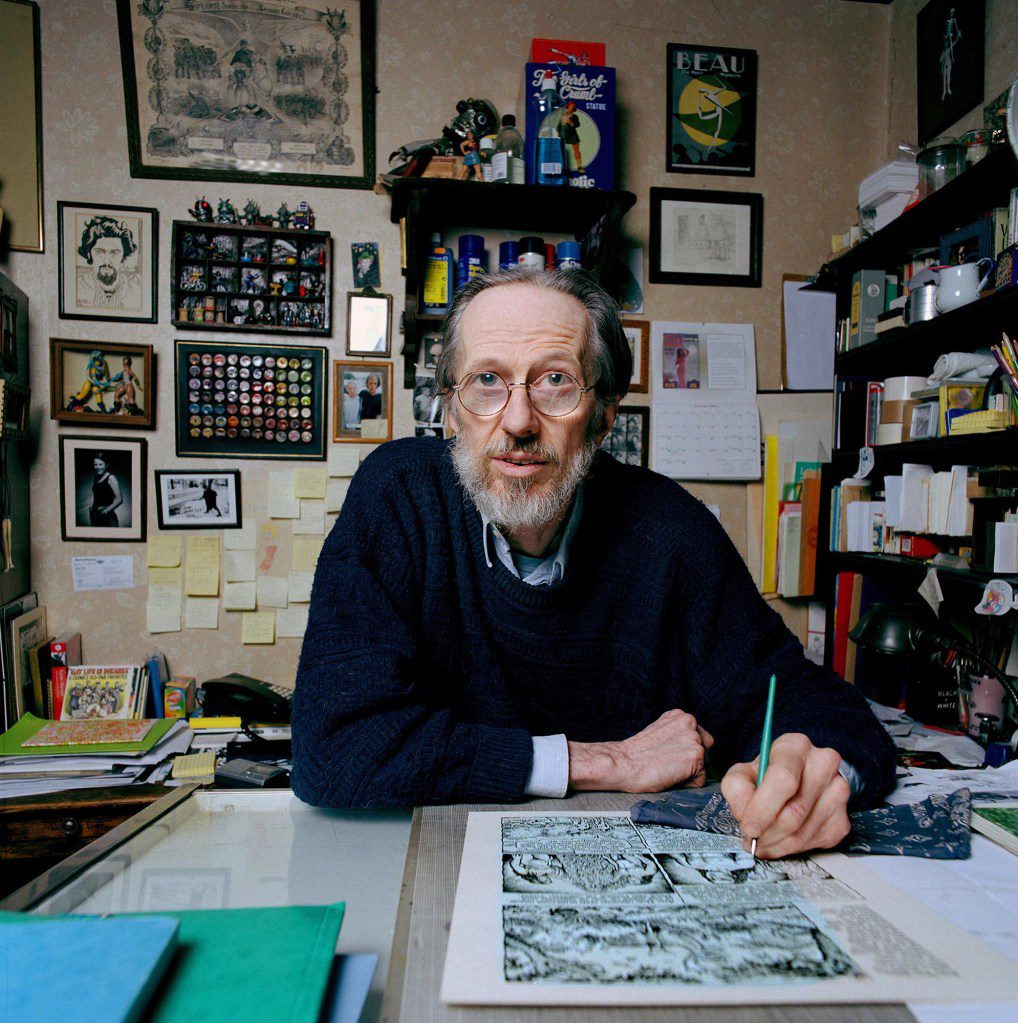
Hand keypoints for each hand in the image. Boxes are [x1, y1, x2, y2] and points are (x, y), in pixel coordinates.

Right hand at [569, 709, 713, 792]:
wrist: (624, 763)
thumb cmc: (637, 754)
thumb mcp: (660, 732)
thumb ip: (677, 733)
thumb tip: (689, 747)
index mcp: (681, 715)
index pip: (698, 738)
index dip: (684, 752)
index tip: (669, 756)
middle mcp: (690, 722)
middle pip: (705, 750)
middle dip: (692, 761)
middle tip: (669, 763)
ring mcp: (695, 738)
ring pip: (703, 765)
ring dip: (689, 772)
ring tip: (668, 768)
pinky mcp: (697, 756)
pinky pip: (701, 779)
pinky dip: (688, 783)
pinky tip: (671, 775)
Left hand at [721, 733, 850, 858]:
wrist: (796, 780)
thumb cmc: (766, 776)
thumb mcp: (743, 773)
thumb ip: (737, 789)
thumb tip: (747, 816)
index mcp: (795, 746)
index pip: (783, 779)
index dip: (763, 808)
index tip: (749, 828)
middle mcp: (823, 764)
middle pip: (794, 812)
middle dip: (767, 833)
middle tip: (752, 839)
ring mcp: (838, 791)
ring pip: (803, 833)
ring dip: (777, 844)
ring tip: (763, 839)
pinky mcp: (843, 818)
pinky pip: (815, 843)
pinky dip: (792, 849)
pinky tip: (782, 838)